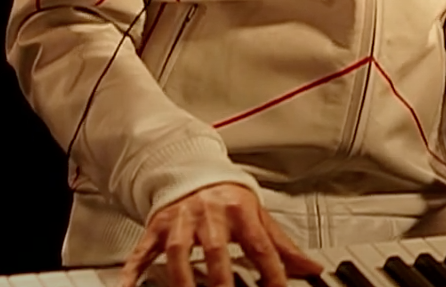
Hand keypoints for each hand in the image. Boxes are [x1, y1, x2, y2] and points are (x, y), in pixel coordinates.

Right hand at [119, 182, 323, 286]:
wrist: (192, 169)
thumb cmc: (228, 199)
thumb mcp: (258, 216)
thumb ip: (282, 245)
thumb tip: (312, 267)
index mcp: (240, 211)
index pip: (259, 244)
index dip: (271, 269)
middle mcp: (209, 214)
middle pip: (216, 249)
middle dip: (221, 278)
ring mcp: (181, 220)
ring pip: (179, 252)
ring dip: (182, 280)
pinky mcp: (157, 226)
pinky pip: (143, 249)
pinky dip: (133, 270)